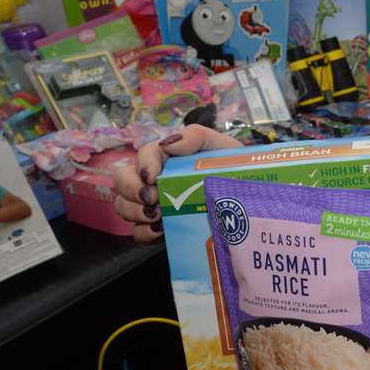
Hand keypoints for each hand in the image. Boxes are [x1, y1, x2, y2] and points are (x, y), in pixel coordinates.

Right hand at [113, 125, 243, 241]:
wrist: (246, 199)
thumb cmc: (229, 169)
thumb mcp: (220, 146)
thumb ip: (197, 136)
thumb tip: (169, 144)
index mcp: (166, 157)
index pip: (144, 154)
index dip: (143, 164)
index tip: (152, 177)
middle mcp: (154, 180)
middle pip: (122, 180)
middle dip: (131, 190)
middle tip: (152, 199)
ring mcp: (152, 204)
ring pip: (124, 205)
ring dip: (135, 211)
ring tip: (157, 216)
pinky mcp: (156, 227)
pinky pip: (136, 232)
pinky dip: (143, 233)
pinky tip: (160, 232)